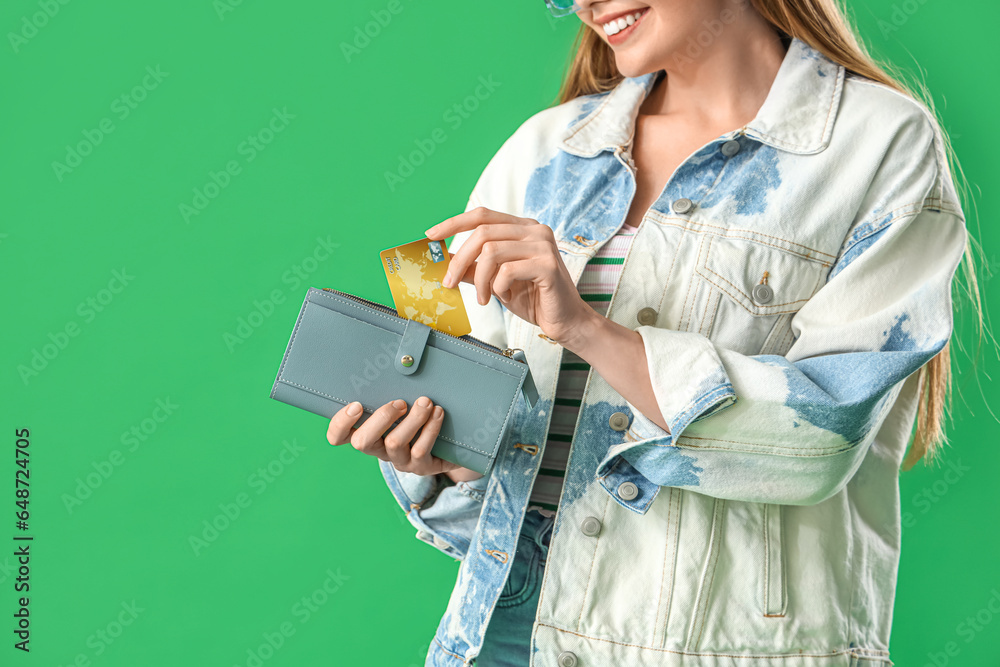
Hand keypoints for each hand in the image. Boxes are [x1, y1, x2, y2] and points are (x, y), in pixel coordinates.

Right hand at [326, 396, 477, 477]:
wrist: (452, 443)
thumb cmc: (421, 414)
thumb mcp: (405, 400)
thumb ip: (395, 385)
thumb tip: (405, 354)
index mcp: (368, 432)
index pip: (339, 436)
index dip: (340, 424)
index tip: (356, 405)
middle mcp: (379, 449)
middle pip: (362, 442)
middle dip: (380, 418)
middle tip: (399, 402)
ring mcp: (399, 460)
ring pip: (394, 444)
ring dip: (411, 420)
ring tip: (426, 402)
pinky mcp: (421, 467)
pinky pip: (420, 451)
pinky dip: (430, 429)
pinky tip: (438, 413)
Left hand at [425, 206, 597, 346]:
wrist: (565, 322)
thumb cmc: (533, 299)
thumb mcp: (495, 281)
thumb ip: (474, 268)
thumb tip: (445, 261)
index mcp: (522, 228)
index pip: (483, 215)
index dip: (454, 223)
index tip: (431, 235)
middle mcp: (534, 230)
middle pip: (482, 233)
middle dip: (459, 260)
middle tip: (450, 282)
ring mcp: (543, 245)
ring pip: (491, 252)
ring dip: (480, 280)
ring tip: (484, 298)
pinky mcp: (548, 265)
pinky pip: (507, 271)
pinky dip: (499, 288)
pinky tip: (508, 297)